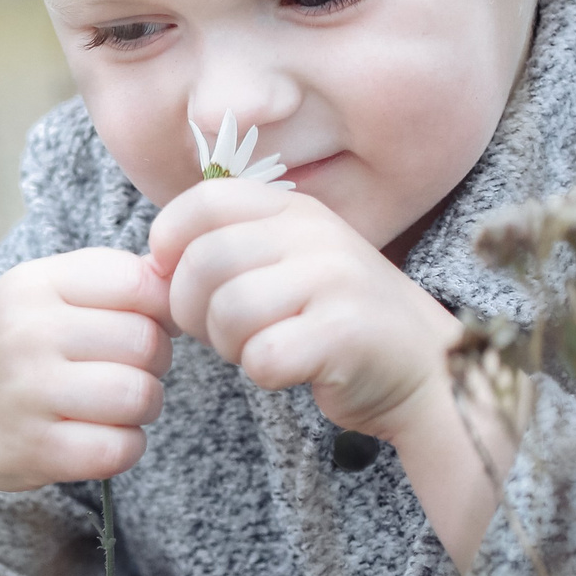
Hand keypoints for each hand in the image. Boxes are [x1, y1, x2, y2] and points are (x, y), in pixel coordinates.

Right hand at [0, 246, 175, 499]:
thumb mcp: (30, 295)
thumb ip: (101, 278)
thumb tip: (179, 273)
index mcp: (31, 284)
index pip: (139, 281)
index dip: (160, 307)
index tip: (143, 324)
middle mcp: (26, 333)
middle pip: (148, 342)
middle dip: (153, 362)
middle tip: (125, 370)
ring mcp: (29, 393)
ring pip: (141, 396)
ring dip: (142, 407)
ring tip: (113, 405)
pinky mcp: (38, 450)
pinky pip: (123, 448)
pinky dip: (123, 446)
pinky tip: (96, 436)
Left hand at [147, 179, 459, 441]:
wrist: (428, 371)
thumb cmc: (335, 321)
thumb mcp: (288, 264)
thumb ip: (226, 250)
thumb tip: (147, 264)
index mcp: (296, 209)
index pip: (203, 202)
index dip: (170, 243)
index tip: (178, 279)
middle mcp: (317, 235)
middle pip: (204, 263)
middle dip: (193, 309)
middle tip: (223, 330)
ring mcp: (336, 281)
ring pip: (229, 311)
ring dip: (230, 345)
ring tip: (263, 346)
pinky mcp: (346, 334)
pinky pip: (264, 356)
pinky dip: (265, 373)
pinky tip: (292, 369)